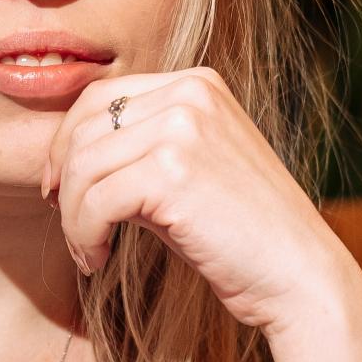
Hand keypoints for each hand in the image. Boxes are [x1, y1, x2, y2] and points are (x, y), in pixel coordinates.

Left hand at [42, 67, 361, 361]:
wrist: (299, 276)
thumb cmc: (241, 235)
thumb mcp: (188, 171)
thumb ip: (140, 150)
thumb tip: (64, 159)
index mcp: (197, 85)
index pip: (100, 96)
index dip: (66, 144)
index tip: (62, 190)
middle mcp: (191, 93)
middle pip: (84, 127)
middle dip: (65, 181)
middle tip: (70, 226)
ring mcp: (184, 128)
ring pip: (83, 167)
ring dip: (73, 218)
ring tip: (87, 251)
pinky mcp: (173, 171)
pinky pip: (94, 202)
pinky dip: (83, 235)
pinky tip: (97, 259)